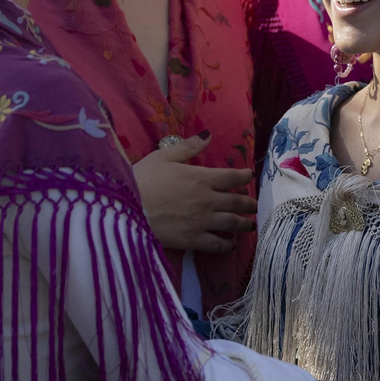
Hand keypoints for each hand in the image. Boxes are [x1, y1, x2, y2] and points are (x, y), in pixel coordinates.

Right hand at [130, 132, 254, 252]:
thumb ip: (188, 147)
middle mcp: (208, 200)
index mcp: (202, 178)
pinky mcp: (193, 240)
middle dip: (249, 204)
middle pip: (237, 202)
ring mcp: (203, 221)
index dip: (245, 176)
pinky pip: (217, 244)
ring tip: (250, 225)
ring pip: (233, 223)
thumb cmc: (142, 179)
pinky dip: (228, 245)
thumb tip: (208, 135)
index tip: (250, 177)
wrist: (125, 209)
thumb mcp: (163, 156)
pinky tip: (231, 244)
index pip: (232, 177)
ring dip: (245, 224)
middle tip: (254, 205)